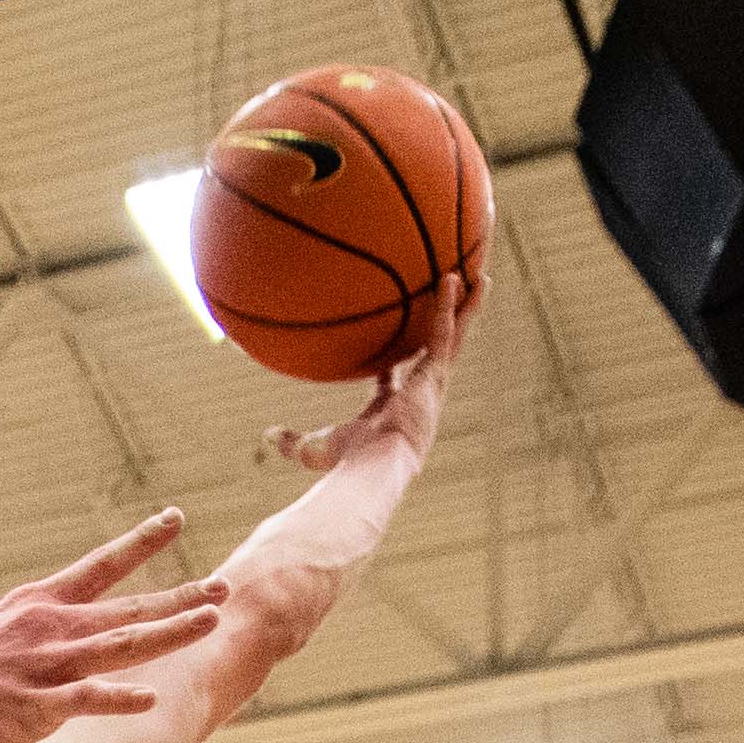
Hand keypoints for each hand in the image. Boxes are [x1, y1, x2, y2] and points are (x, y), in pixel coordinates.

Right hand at [0, 514, 219, 742]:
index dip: (140, 541)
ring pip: (119, 646)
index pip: (100, 566)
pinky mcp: (31, 710)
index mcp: (37, 605)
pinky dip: (118, 699)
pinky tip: (149, 699)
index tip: (175, 518)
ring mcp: (42, 668)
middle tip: (224, 585)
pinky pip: (83, 701)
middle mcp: (47, 628)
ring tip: (211, 620)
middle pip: (127, 607)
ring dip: (169, 631)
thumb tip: (55, 626)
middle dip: (179, 595)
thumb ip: (30, 629)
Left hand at [270, 276, 474, 476]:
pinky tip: (453, 277)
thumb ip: (291, 441)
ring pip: (452, 337)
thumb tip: (267, 436)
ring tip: (476, 276)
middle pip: (435, 353)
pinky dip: (450, 304)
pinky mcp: (435, 375)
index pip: (395, 380)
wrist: (374, 466)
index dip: (392, 365)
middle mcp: (418, 396)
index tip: (390, 353)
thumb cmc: (346, 464)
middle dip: (448, 328)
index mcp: (392, 411)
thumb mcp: (314, 448)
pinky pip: (444, 331)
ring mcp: (430, 385)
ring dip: (463, 307)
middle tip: (457, 304)